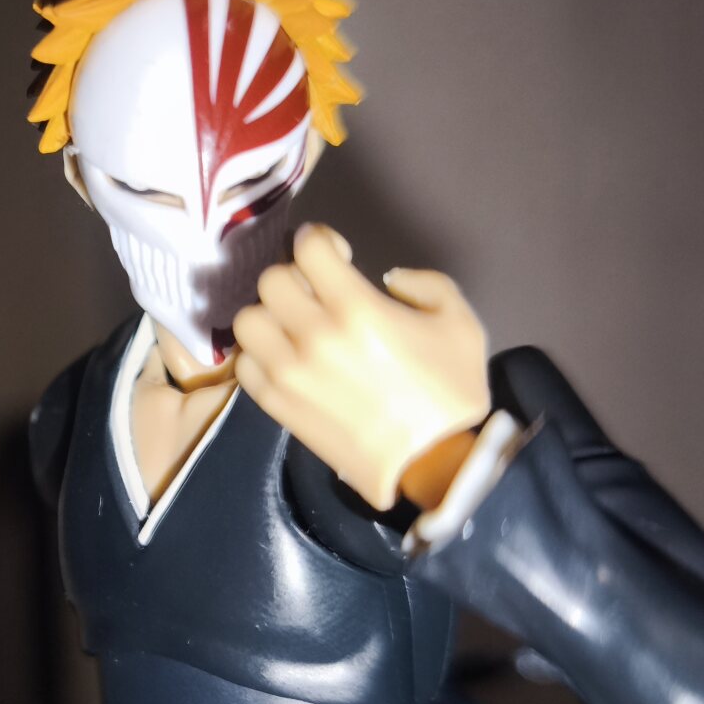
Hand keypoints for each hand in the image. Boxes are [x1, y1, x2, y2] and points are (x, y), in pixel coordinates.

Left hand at [233, 224, 490, 509]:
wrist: (433, 464)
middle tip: (315, 291)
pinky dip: (258, 355)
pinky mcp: (276, 405)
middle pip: (271, 279)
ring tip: (293, 327)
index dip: (318, 239)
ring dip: (269, 316)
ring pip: (248, 320)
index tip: (331, 251)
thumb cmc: (451, 392)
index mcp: (357, 307)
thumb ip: (424, 284)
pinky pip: (243, 364)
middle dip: (296, 277)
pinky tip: (283, 359)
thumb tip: (386, 280)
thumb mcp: (459, 321)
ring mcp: (288, 372)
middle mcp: (314, 335)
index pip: (308, 247)